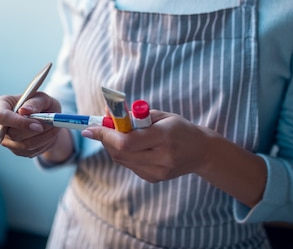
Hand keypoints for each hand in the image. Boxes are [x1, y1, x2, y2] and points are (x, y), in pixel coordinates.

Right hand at [0, 92, 61, 157]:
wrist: (46, 119)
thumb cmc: (41, 105)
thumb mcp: (43, 98)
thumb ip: (35, 102)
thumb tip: (25, 111)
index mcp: (0, 104)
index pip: (2, 116)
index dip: (19, 122)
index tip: (37, 124)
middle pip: (13, 134)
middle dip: (35, 131)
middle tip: (50, 124)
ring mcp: (5, 139)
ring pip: (24, 145)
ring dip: (42, 137)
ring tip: (51, 127)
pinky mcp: (15, 150)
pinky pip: (30, 152)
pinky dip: (43, 144)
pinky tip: (47, 135)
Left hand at [82, 110, 210, 182]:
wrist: (202, 152)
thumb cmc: (180, 128)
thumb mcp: (161, 116)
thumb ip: (134, 116)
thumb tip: (107, 114)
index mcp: (164, 138)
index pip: (126, 141)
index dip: (105, 134)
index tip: (90, 128)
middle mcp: (161, 158)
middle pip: (119, 152)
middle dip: (105, 138)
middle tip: (100, 126)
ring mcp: (157, 172)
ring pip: (121, 160)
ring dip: (112, 145)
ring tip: (116, 131)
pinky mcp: (153, 179)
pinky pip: (129, 165)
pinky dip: (123, 153)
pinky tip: (131, 144)